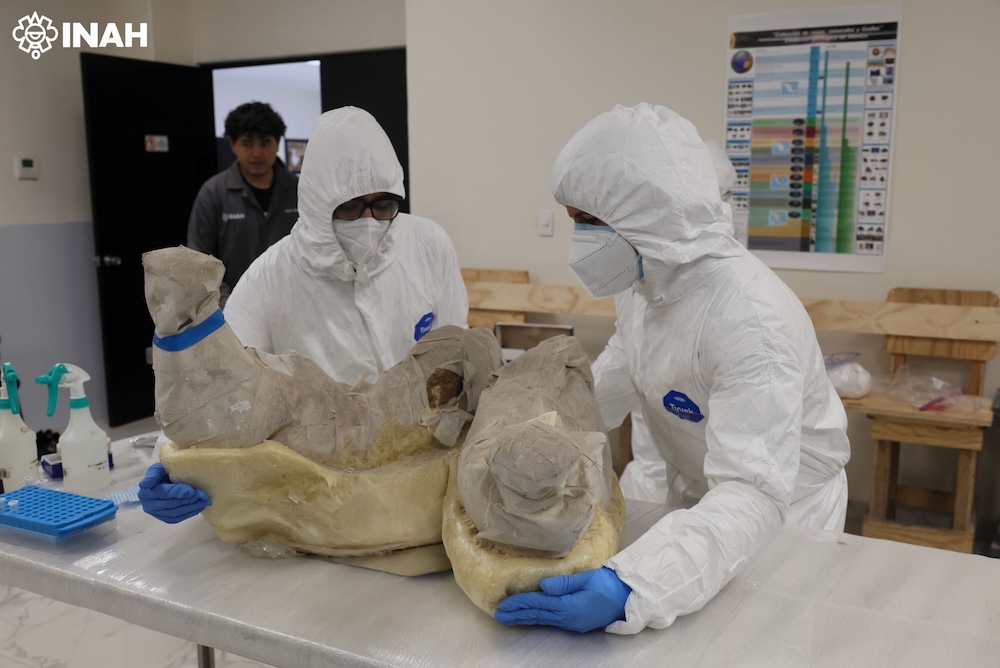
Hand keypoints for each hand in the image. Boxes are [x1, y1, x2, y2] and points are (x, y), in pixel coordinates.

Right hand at [137, 462, 210, 523]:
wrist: (160, 483)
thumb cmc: (161, 474)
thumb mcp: (157, 469)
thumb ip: (153, 474)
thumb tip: (145, 485)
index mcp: (146, 491)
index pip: (164, 493)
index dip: (177, 492)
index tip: (191, 491)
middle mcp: (149, 505)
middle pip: (171, 504)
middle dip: (188, 500)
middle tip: (203, 495)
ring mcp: (156, 513)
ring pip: (175, 513)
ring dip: (191, 508)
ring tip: (204, 501)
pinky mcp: (163, 518)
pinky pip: (177, 518)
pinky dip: (189, 514)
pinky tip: (199, 508)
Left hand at [494, 567, 630, 632]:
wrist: (629, 597)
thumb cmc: (609, 583)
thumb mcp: (588, 578)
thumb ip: (564, 583)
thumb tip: (542, 585)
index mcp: (570, 606)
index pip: (539, 604)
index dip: (520, 604)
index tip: (504, 604)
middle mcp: (568, 617)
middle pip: (537, 615)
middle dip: (517, 614)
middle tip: (498, 614)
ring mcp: (572, 622)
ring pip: (542, 619)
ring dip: (524, 618)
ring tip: (507, 618)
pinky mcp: (575, 622)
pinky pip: (550, 620)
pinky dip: (536, 618)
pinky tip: (529, 617)